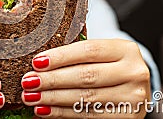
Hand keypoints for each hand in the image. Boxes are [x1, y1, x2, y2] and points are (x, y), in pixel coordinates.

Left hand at [21, 39, 150, 117]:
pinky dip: (63, 113)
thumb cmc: (108, 66)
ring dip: (53, 98)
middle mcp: (134, 72)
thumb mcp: (101, 54)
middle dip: (52, 80)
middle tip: (28, 81)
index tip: (36, 62)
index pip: (89, 51)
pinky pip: (89, 116)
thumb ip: (77, 55)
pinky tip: (45, 110)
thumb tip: (39, 62)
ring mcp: (133, 98)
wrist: (134, 89)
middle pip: (86, 76)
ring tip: (31, 96)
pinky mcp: (128, 118)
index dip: (61, 57)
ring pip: (85, 98)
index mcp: (125, 49)